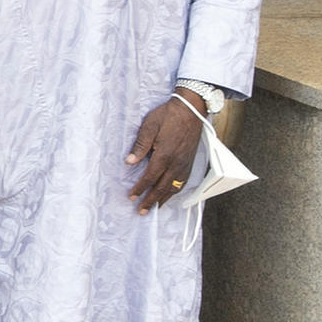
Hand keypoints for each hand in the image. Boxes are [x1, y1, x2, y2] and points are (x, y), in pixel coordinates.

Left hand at [125, 94, 204, 212]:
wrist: (191, 110)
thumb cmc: (168, 115)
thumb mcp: (149, 126)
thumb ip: (140, 146)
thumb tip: (129, 162)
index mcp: (164, 155)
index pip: (149, 178)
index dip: (140, 189)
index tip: (131, 197)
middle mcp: (176, 163)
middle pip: (162, 187)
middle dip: (151, 200)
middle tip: (141, 211)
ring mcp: (185, 163)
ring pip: (174, 187)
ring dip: (163, 199)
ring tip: (155, 208)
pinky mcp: (190, 161)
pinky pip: (183, 182)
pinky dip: (176, 191)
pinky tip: (171, 194)